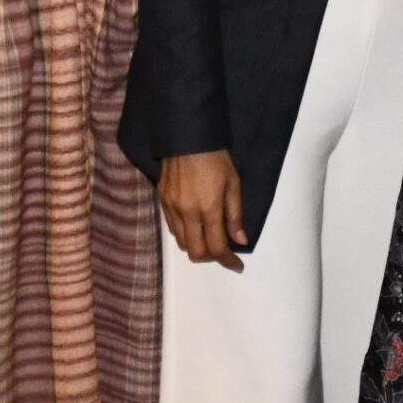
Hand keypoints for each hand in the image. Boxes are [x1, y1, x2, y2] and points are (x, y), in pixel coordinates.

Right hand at [159, 149, 245, 270]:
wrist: (187, 136)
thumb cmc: (216, 158)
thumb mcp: (233, 183)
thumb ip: (235, 215)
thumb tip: (240, 240)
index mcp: (208, 209)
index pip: (216, 247)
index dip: (228, 261)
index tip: (237, 265)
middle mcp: (187, 213)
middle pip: (195, 252)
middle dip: (211, 257)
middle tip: (222, 250)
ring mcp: (171, 208)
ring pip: (182, 242)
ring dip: (196, 246)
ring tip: (208, 236)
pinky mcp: (162, 201)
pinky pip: (172, 228)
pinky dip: (184, 233)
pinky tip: (194, 224)